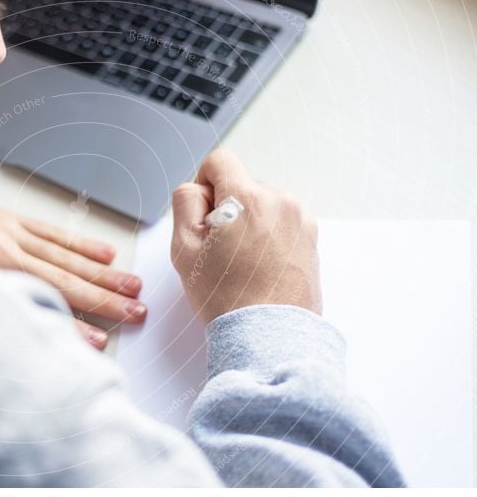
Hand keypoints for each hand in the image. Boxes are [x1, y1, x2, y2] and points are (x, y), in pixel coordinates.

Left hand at [0, 189, 145, 348]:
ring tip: (133, 286)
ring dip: (103, 273)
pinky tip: (106, 253)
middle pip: (66, 281)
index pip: (44, 303)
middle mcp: (8, 255)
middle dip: (104, 299)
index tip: (99, 342)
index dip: (74, 326)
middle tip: (136, 312)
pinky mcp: (13, 219)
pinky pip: (54, 232)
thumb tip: (21, 330)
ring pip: (67, 257)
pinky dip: (81, 243)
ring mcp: (14, 234)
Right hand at [170, 148, 321, 323]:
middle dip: (227, 209)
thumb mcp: (184, 247)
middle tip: (219, 250)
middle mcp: (280, 201)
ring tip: (242, 263)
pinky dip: (268, 238)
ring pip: (262, 206)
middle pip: (242, 186)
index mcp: (247, 198)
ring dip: (249, 223)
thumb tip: (198, 188)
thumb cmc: (225, 296)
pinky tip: (260, 268)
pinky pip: (281, 224)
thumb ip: (185, 202)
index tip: (203, 214)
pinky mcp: (311, 239)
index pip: (219, 161)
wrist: (267, 335)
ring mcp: (300, 220)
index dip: (203, 183)